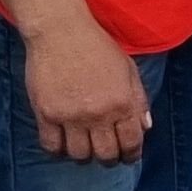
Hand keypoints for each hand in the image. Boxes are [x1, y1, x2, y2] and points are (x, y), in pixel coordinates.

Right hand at [24, 15, 149, 163]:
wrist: (61, 31)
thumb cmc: (98, 47)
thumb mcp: (128, 70)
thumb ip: (139, 100)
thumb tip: (145, 128)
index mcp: (122, 103)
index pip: (132, 143)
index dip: (131, 155)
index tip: (128, 156)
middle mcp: (99, 113)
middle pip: (106, 155)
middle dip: (109, 159)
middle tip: (106, 154)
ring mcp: (71, 115)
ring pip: (79, 155)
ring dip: (84, 156)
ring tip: (84, 147)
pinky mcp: (46, 113)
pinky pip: (51, 146)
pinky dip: (58, 150)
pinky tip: (62, 143)